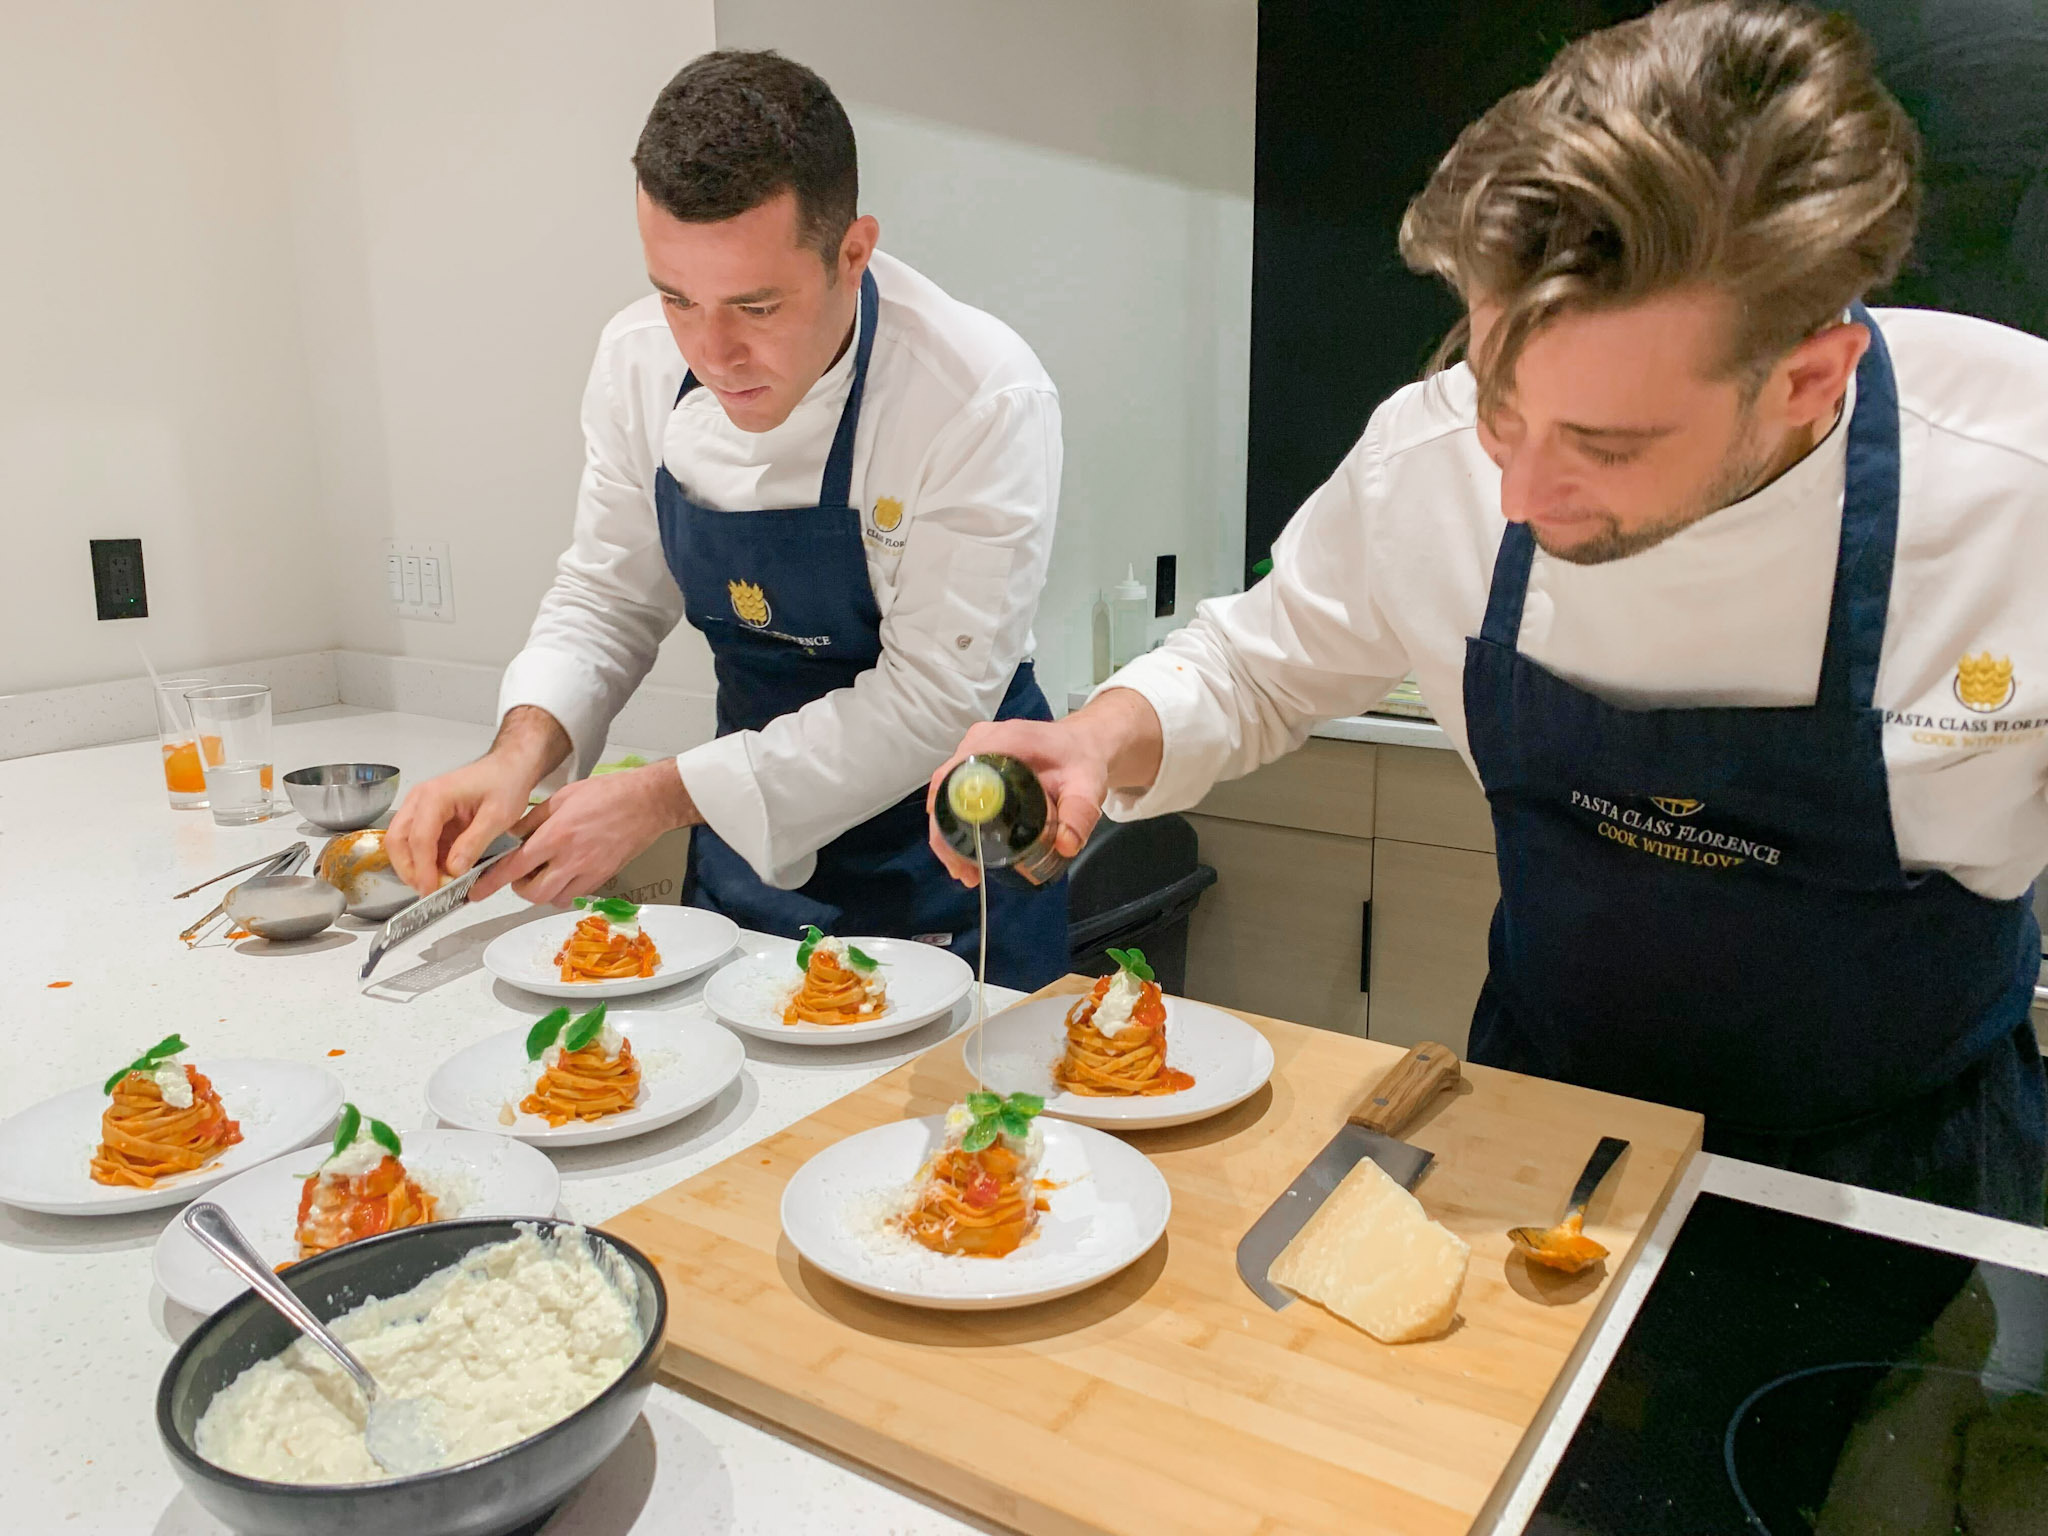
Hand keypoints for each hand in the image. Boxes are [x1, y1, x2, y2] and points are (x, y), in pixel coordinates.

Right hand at [386, 707, 567, 893]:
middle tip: (428, 892)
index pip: (419, 838)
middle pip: (397, 840)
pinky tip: (439, 875)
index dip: (422, 868)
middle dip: (408, 869)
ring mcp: (419, 807)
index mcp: (434, 796)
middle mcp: (419, 800)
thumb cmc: (505, 785)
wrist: (509, 767)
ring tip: (434, 887)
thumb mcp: (498, 815)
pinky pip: (416, 842)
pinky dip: (423, 860)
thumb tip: (453, 871)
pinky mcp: (426, 816)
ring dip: (413, 867)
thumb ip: (474, 842)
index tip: (431, 891)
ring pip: (401, 842)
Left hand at [472, 762, 699, 904]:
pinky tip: (566, 872)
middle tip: (519, 874)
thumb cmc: (607, 793)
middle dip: (519, 888)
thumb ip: (533, 819)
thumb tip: (512, 835)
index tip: (476, 891)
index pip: (514, 867)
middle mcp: (571, 859)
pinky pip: (575, 895)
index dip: (491, 882)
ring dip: (542, 891)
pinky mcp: (603, 878)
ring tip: (544, 873)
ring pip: (553, 899)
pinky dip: (564, 890)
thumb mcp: (561, 797)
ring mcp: (589, 871)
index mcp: (556, 835)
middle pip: (532, 894)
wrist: (647, 803)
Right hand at [924, 688, 1163, 887]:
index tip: (960, 853)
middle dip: (946, 834)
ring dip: (949, 832)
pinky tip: (968, 850)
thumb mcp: (1087, 786)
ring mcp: (975, 749)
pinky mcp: (975, 760)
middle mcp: (981, 741)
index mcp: (1004, 740)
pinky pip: (955, 790)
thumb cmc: (1082, 760)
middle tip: (965, 873)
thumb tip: (1066, 846)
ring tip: (966, 871)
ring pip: (947, 791)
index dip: (948, 815)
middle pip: (945, 787)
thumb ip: (1080, 813)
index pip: (958, 774)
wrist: (1082, 744)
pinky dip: (956, 821)